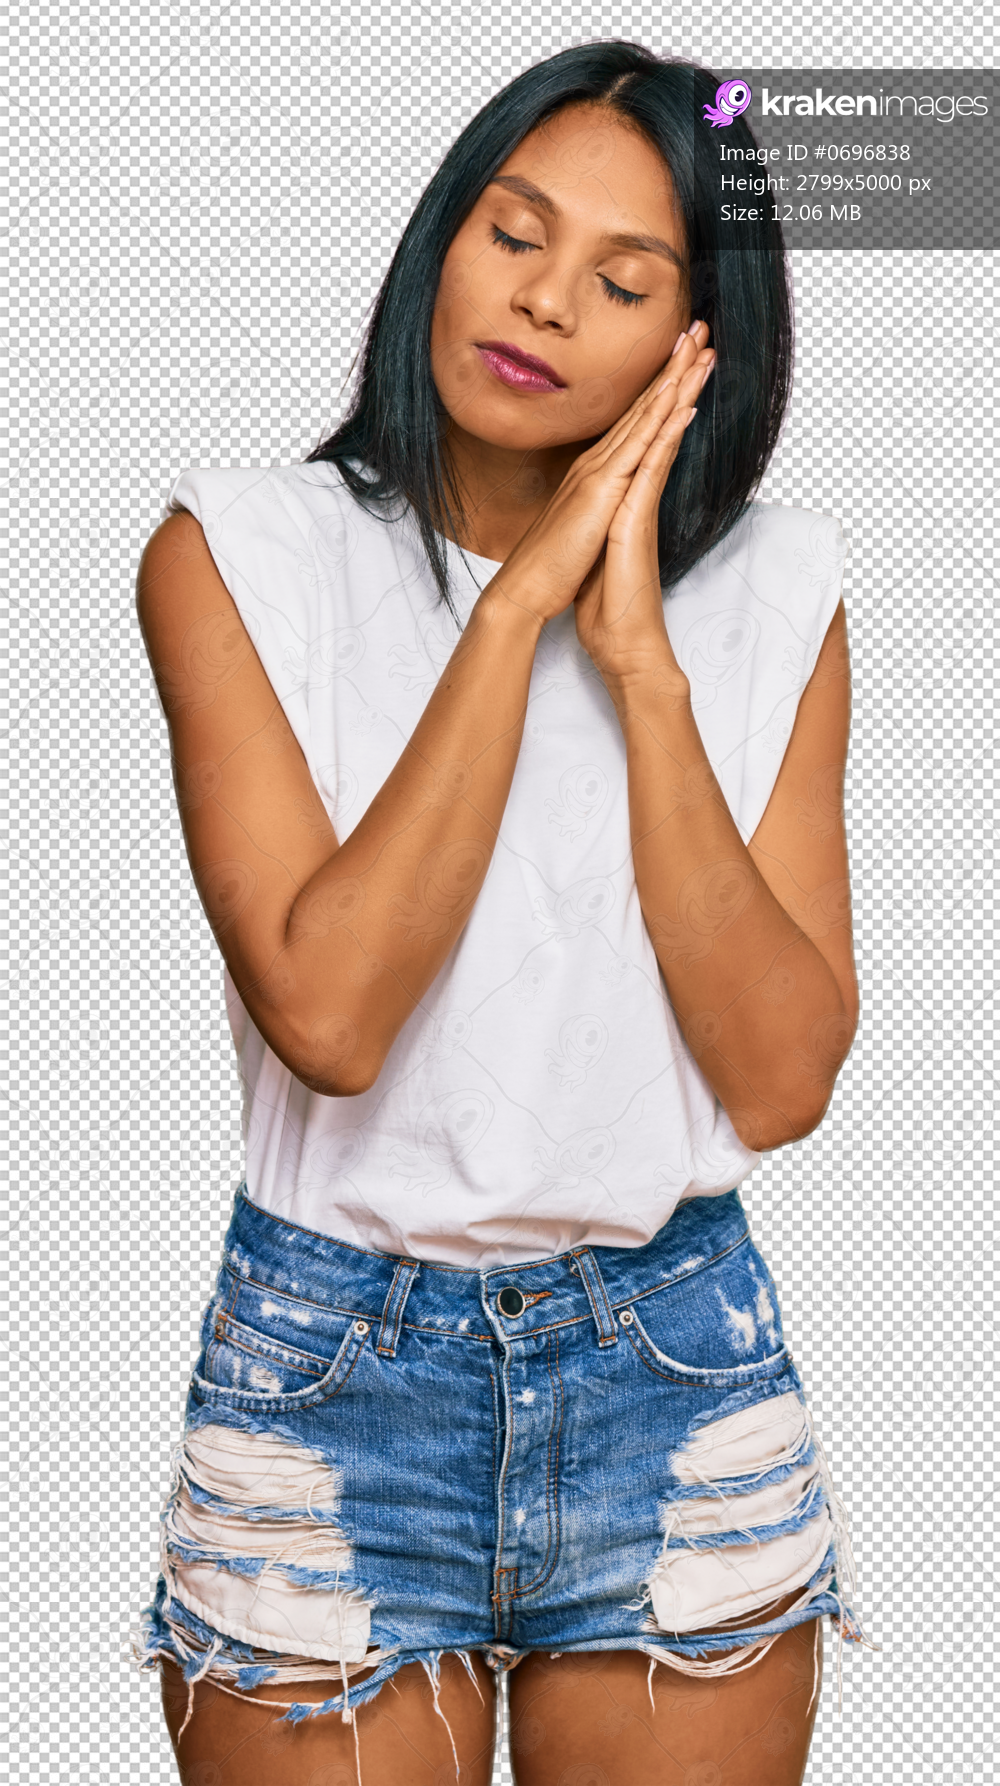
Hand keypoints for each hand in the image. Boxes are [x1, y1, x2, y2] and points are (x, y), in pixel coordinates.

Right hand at [482, 324, 714, 632]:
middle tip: (698, 329)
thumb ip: (594, 506)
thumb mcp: (580, 527)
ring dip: (674, 380)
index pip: (635, 423)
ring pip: (645, 416)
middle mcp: (597, 463)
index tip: (684, 359)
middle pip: (643, 406)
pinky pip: (638, 448)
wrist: (525, 588)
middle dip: (672, 366)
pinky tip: (680, 398)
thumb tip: (604, 501)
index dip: (660, 389)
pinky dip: (660, 419)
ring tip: (699, 346)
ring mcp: (599, 472)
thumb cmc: (550, 565)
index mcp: (596, 473)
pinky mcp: (601, 490)